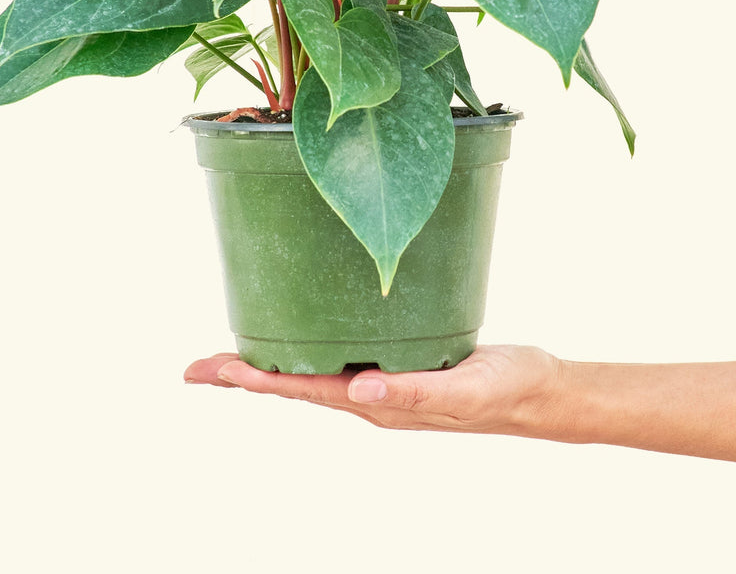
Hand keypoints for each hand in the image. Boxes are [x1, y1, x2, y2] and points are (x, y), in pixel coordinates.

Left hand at [184, 345, 561, 433]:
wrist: (537, 389)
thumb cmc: (503, 389)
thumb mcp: (462, 389)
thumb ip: (412, 390)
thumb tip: (358, 390)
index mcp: (377, 404)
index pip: (303, 391)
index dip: (257, 380)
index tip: (214, 373)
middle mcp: (369, 395)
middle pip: (295, 385)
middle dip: (245, 376)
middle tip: (197, 367)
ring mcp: (381, 380)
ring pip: (312, 372)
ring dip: (271, 364)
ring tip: (232, 355)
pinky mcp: (397, 360)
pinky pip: (340, 355)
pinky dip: (309, 345)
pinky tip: (303, 330)